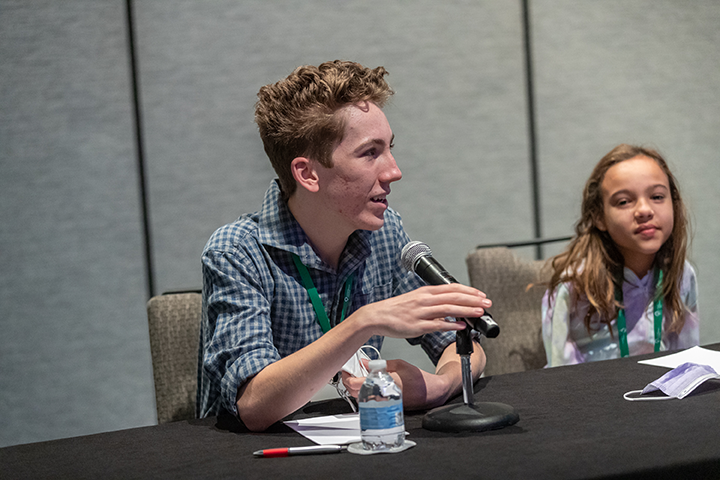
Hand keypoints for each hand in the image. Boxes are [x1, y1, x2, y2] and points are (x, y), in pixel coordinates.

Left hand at [341, 358, 452, 409]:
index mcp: (382, 384)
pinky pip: (368, 401)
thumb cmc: (418, 379)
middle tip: (350, 371)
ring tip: (359, 376)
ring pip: (359, 397)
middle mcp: (380, 397)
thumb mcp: (398, 364)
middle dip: (349, 381)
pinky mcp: (385, 407)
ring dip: (355, 387)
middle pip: (353, 392)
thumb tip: (364, 363)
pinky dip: (364, 392)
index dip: (346, 376)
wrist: (431, 392)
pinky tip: (368, 384)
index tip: (346, 369)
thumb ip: (378, 364)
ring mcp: (382, 404)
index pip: (353, 384)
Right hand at [355, 284, 491, 338]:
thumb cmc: (396, 309)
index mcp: (426, 292)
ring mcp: (421, 312)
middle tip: (486, 302)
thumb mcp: (416, 299)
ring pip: (448, 309)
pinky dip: (450, 324)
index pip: (452, 288)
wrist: (377, 316)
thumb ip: (433, 301)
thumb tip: (450, 306)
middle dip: (472, 299)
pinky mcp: (417, 325)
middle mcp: (425, 299)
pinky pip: (437, 325)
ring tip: (479, 312)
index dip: (469, 291)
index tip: (481, 294)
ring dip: (465, 310)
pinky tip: (461, 326)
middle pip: (453, 297)